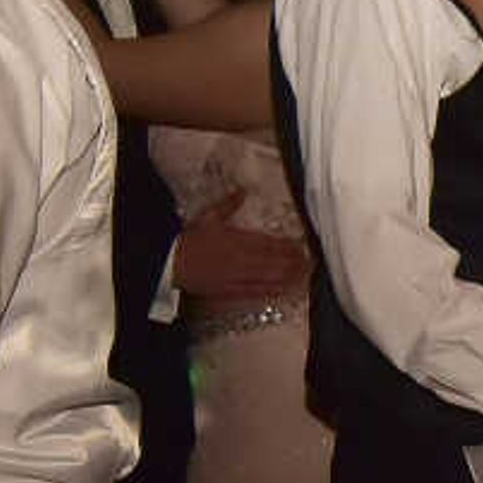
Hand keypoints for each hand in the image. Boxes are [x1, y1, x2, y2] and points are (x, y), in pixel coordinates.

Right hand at [171, 194, 305, 302]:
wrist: (170, 265)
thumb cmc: (188, 240)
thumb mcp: (207, 217)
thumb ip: (227, 205)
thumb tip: (242, 190)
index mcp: (237, 239)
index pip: (269, 243)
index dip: (288, 246)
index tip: (303, 245)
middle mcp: (241, 259)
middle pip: (275, 262)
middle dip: (295, 263)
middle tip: (313, 263)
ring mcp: (238, 277)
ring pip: (270, 278)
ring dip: (290, 277)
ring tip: (306, 276)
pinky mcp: (231, 291)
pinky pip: (258, 292)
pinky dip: (274, 291)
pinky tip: (286, 290)